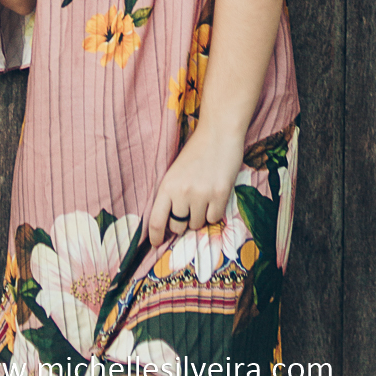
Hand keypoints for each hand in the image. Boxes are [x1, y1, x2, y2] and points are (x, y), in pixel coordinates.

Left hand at [148, 121, 245, 247]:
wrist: (219, 132)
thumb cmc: (196, 150)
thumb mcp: (176, 171)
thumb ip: (172, 194)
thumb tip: (171, 222)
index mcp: (167, 185)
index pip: (156, 220)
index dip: (155, 236)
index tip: (156, 243)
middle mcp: (182, 192)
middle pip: (178, 226)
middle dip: (182, 222)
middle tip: (189, 208)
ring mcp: (202, 195)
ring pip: (197, 224)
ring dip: (199, 216)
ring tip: (203, 196)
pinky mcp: (220, 195)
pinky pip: (214, 218)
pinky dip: (214, 212)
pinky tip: (215, 195)